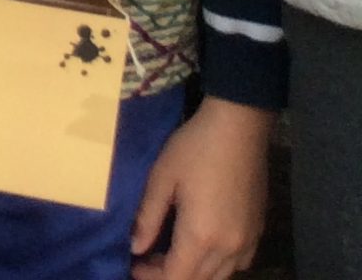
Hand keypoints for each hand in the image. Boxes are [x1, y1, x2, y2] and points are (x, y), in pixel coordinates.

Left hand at [130, 96, 268, 279]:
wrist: (239, 129)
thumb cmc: (193, 149)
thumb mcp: (161, 179)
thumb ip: (147, 218)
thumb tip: (135, 247)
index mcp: (202, 236)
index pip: (177, 277)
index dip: (152, 277)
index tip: (133, 265)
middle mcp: (230, 247)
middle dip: (169, 276)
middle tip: (146, 258)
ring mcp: (248, 241)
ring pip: (220, 276)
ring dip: (194, 272)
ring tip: (168, 253)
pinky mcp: (258, 231)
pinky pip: (238, 264)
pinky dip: (217, 265)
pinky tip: (200, 247)